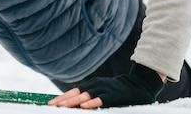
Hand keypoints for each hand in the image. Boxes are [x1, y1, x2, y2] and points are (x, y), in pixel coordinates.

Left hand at [48, 63, 164, 108]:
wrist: (138, 84)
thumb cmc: (118, 91)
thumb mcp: (102, 90)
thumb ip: (89, 95)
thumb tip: (75, 103)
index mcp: (92, 84)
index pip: (73, 91)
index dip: (62, 97)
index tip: (51, 103)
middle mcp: (96, 85)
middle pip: (76, 92)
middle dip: (63, 100)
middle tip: (52, 106)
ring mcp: (105, 89)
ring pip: (86, 96)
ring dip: (73, 101)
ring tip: (63, 107)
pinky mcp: (114, 95)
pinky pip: (101, 99)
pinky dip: (92, 102)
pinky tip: (84, 107)